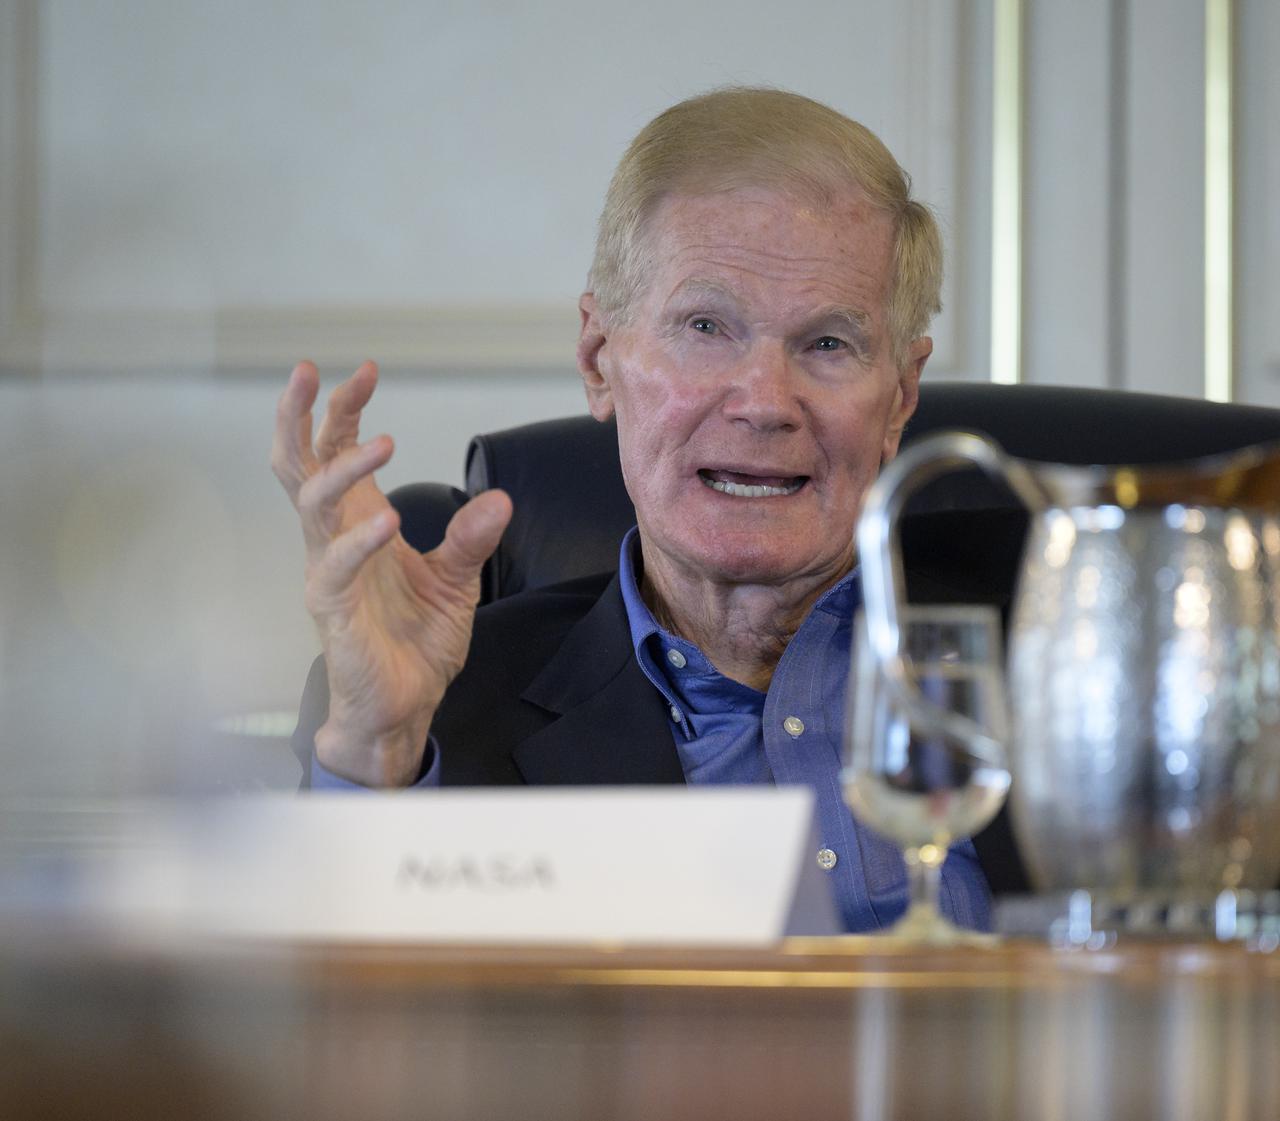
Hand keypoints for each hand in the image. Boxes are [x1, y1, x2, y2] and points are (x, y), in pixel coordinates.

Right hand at [272, 360, 511, 785]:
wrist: (405, 706)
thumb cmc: (416, 641)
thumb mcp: (456, 580)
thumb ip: (472, 538)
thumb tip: (500, 499)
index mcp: (357, 524)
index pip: (335, 452)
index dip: (342, 410)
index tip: (365, 370)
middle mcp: (333, 540)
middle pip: (298, 465)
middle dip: (300, 415)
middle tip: (309, 370)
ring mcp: (328, 572)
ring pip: (312, 504)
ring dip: (345, 467)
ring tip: (384, 441)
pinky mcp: (333, 611)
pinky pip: (336, 567)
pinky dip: (359, 541)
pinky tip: (388, 521)